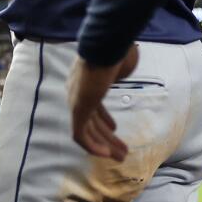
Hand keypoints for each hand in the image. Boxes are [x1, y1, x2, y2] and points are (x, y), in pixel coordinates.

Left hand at [68, 44, 139, 161]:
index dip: (104, 119)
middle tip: (122, 151)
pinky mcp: (78, 108)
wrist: (107, 45)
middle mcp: (76, 92)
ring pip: (87, 130)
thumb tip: (125, 69)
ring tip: (120, 156)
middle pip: (91, 120)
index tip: (114, 129)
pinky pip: (80, 134)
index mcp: (85, 81)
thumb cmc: (116, 51)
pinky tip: (106, 153)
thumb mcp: (119, 65)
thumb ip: (119, 71)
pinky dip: (92, 146)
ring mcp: (76, 100)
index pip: (92, 106)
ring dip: (103, 145)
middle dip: (107, 138)